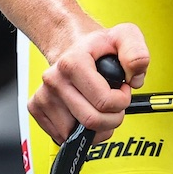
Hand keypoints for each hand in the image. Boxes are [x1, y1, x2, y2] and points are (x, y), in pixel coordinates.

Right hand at [28, 23, 149, 144]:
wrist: (73, 45)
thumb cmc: (98, 47)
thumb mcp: (125, 37)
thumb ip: (136, 54)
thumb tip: (134, 77)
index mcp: (72, 62)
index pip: (104, 102)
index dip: (122, 101)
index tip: (122, 90)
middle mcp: (53, 79)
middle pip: (91, 122)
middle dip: (112, 118)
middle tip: (114, 103)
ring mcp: (43, 95)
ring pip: (77, 134)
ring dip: (96, 128)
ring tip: (99, 108)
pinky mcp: (36, 109)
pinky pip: (63, 136)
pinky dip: (78, 133)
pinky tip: (84, 113)